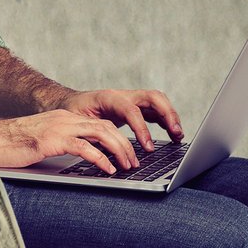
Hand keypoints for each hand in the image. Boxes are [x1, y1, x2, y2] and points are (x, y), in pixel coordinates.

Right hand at [0, 104, 144, 175]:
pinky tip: (107, 169)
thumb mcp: (41, 143)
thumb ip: (60, 146)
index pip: (99, 123)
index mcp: (63, 118)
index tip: (126, 153)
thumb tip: (78, 160)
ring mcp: (58, 127)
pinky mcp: (52, 140)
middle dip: (124, 144)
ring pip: (100, 133)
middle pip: (105, 126)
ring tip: (127, 165)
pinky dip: (100, 158)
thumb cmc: (10, 145)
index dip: (117, 138)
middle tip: (133, 161)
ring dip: (118, 150)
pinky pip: (84, 148)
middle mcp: (64, 119)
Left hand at [64, 84, 181, 156]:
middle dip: (167, 114)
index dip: (142, 129)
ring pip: (158, 102)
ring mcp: (131, 100)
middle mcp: (123, 95)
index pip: (131, 110)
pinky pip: (155, 111)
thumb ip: (90, 133)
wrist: (69, 103)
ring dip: (171, 117)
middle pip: (153, 97)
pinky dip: (166, 121)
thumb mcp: (76, 122)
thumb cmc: (71, 112)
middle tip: (175, 133)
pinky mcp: (135, 108)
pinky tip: (173, 134)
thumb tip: (103, 152)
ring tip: (178, 136)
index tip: (148, 147)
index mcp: (108, 97)